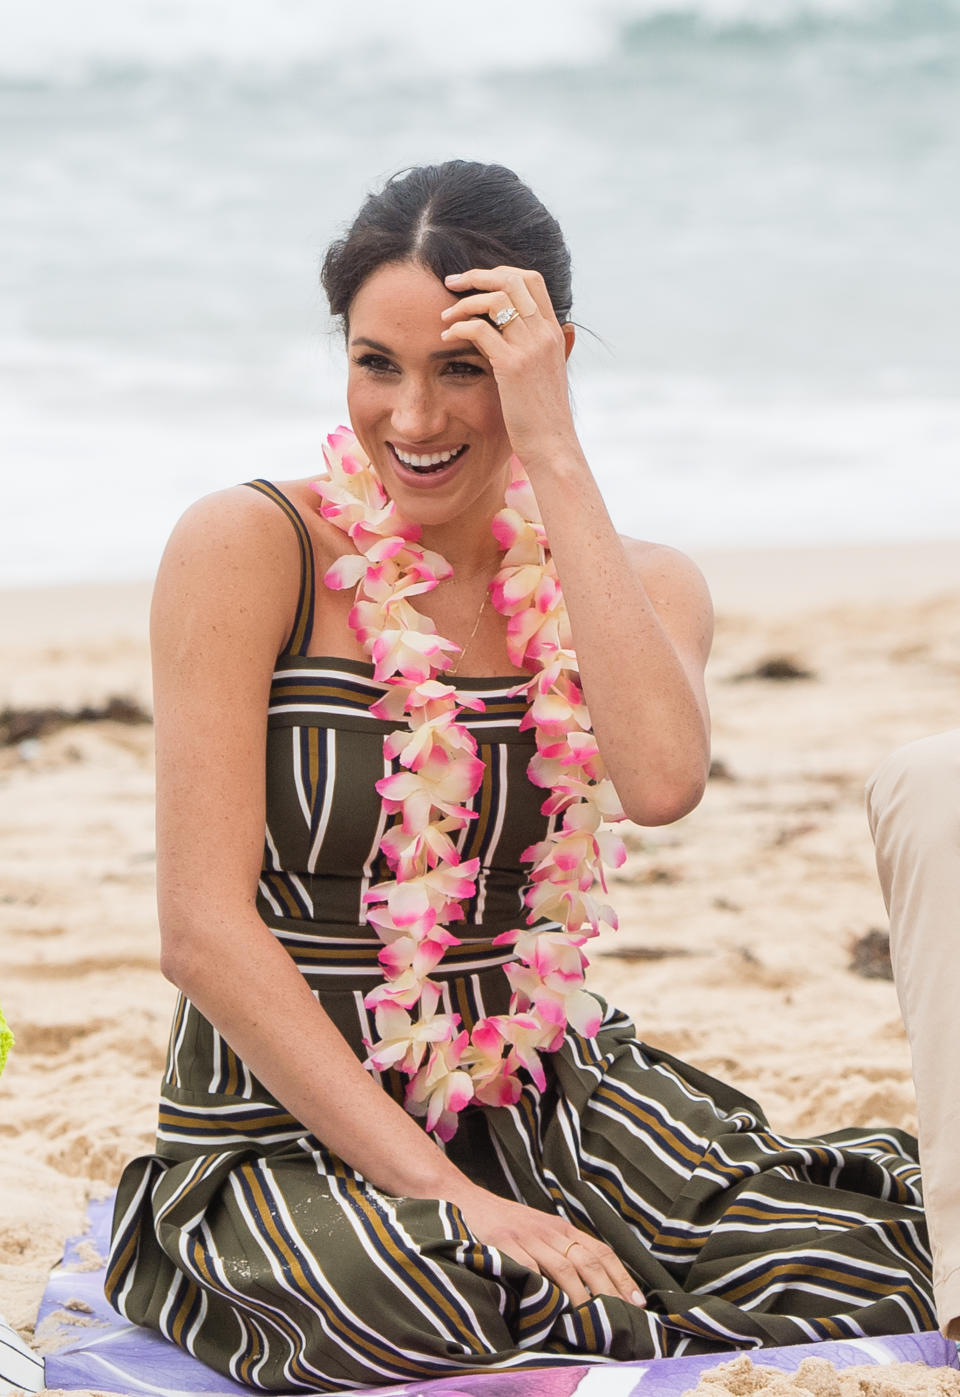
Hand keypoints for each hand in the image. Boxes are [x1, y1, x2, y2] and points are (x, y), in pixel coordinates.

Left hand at [440, 266, 579, 472]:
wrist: (552, 445)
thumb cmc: (543, 415)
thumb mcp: (547, 373)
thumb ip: (539, 348)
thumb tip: (529, 332)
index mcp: (553, 332)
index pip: (531, 280)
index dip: (500, 272)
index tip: (475, 282)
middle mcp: (545, 333)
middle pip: (512, 280)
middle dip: (477, 276)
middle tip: (451, 283)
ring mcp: (530, 348)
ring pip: (495, 300)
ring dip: (464, 302)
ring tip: (445, 316)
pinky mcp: (512, 366)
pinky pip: (480, 330)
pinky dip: (458, 328)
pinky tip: (446, 338)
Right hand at [455, 1186, 644, 1310]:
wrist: (466, 1202)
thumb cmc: (506, 1223)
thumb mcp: (539, 1231)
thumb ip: (561, 1250)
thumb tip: (593, 1284)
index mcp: (561, 1227)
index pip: (600, 1251)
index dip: (622, 1276)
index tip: (638, 1302)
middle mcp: (549, 1231)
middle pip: (587, 1261)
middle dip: (609, 1291)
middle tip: (623, 1316)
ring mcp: (527, 1238)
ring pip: (564, 1268)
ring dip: (581, 1296)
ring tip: (593, 1320)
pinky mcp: (505, 1247)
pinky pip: (530, 1270)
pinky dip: (544, 1289)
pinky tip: (554, 1307)